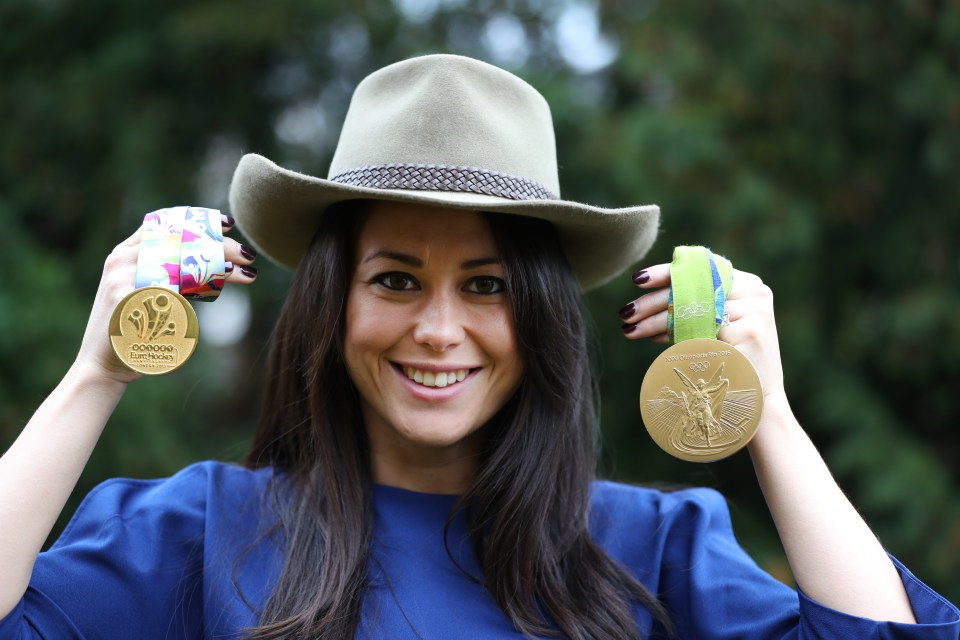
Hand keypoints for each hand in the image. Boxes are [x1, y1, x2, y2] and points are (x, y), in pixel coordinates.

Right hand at [72, 215, 258, 385]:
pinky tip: (221, 288)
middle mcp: (122, 261)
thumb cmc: (130, 331)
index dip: (196, 219)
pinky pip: (175, 291)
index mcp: (124, 254)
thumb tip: (208, 266)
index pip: (162, 224)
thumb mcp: (144, 294)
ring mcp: (123, 279)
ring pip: (183, 262)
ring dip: (220, 266)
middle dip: (219, 246)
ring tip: (247, 273)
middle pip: (180, 241)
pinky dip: (202, 288)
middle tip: (248, 255)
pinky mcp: (129, 301)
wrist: (100, 366)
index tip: (227, 224)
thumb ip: (165, 275)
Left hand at [618, 265, 785, 402]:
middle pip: (693, 288)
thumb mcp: (712, 326)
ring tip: (630, 328)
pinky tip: (653, 339)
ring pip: (692, 309)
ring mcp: (755, 308)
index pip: (700, 268)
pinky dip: (674, 334)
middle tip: (625, 312)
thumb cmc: (730, 360)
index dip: (666, 272)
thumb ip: (693, 307)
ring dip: (656, 321)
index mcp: (746, 283)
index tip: (637, 280)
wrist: (757, 398)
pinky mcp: (751, 328)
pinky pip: (702, 328)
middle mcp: (755, 290)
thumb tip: (646, 302)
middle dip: (653, 302)